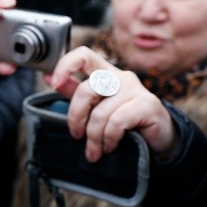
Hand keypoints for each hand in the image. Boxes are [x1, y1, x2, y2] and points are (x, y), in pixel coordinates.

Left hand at [45, 47, 177, 162]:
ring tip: (96, 150)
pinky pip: (117, 122)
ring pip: (100, 112)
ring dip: (94, 137)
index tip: (53, 83)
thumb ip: (74, 92)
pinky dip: (109, 138)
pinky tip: (111, 146)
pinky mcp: (147, 104)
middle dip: (76, 117)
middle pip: (86, 89)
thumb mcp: (95, 106)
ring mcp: (135, 89)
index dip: (65, 65)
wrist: (157, 140)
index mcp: (105, 73)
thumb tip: (49, 77)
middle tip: (76, 136)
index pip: (83, 55)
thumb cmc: (123, 123)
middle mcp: (120, 77)